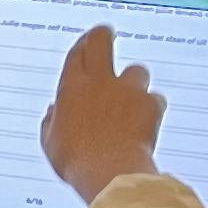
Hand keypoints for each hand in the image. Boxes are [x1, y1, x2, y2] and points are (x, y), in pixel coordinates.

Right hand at [39, 26, 166, 201]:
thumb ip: (52, 122)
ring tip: (131, 97)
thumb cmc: (77, 161)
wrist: (110, 172)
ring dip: (134, 80)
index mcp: (72, 88)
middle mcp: (100, 82)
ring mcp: (128, 91)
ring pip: (136, 70)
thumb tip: (54, 113)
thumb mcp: (51, 142)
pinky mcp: (151, 105)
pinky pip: (156, 99)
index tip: (86, 40)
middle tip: (107, 35)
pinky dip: (152, 108)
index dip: (81, 43)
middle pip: (101, 41)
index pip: (76, 53)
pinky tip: (147, 121)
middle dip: (103, 35)